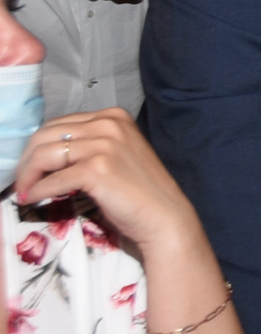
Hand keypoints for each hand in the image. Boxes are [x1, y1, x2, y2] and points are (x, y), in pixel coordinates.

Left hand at [13, 110, 195, 246]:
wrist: (165, 217)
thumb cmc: (140, 191)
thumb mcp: (115, 155)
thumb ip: (88, 145)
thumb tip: (45, 153)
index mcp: (113, 116)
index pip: (58, 124)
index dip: (37, 147)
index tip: (32, 168)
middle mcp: (109, 124)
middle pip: (45, 135)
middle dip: (27, 160)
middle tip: (23, 181)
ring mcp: (105, 144)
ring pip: (44, 154)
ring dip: (28, 175)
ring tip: (26, 191)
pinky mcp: (98, 169)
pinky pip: (53, 179)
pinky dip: (38, 191)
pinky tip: (34, 200)